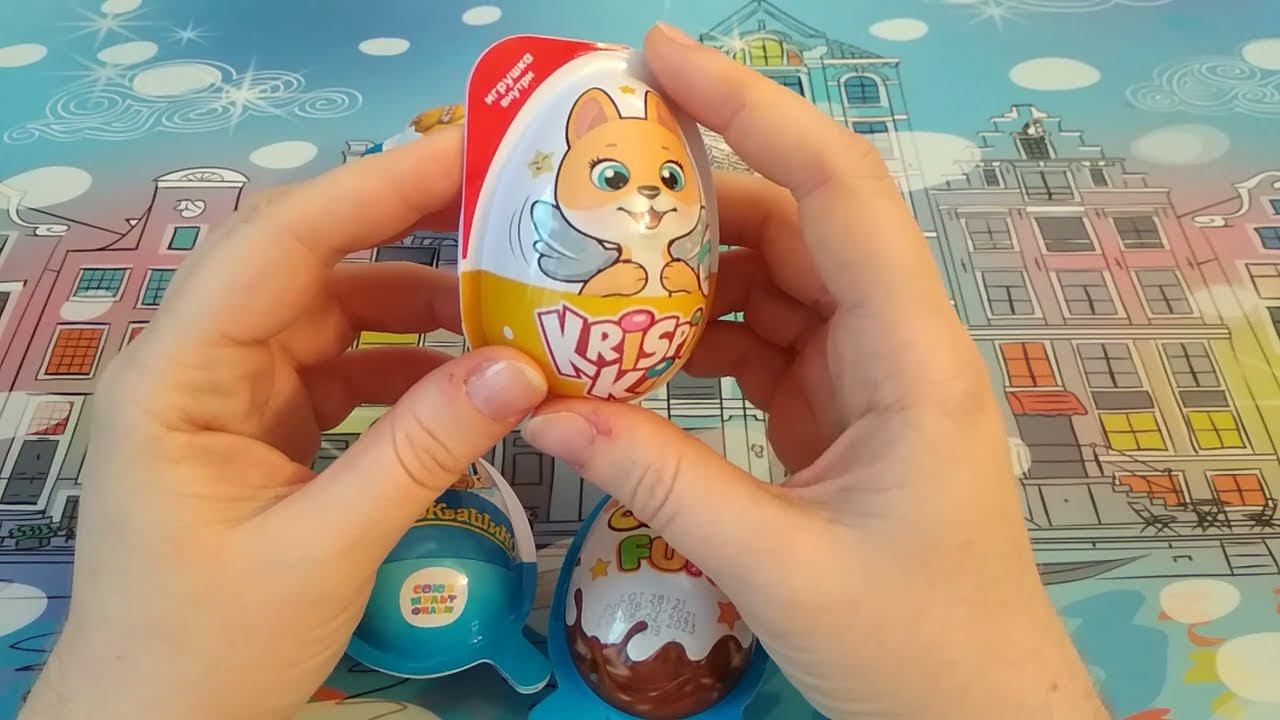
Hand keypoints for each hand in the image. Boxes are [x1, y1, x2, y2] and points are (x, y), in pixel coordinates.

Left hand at [21, 130, 547, 718]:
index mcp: (178, 376)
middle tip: (509, 209)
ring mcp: (234, 396)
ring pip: (334, 314)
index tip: (469, 152)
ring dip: (419, 306)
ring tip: (510, 301)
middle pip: (308, 263)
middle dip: (407, 230)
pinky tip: (472, 378)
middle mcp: (199, 365)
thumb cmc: (210, 649)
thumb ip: (421, 452)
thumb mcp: (324, 550)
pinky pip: (346, 371)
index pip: (280, 245)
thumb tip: (524, 370)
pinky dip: (410, 368)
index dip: (376, 188)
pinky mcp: (267, 430)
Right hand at [521, 24, 1106, 719]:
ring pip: (776, 281)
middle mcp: (896, 343)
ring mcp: (869, 376)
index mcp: (910, 358)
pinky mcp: (841, 411)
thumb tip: (543, 411)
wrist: (980, 716)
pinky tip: (636, 344)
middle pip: (797, 225)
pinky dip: (701, 334)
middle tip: (591, 178)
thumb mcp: (776, 565)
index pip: (837, 193)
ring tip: (593, 265)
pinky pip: (765, 340)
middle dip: (697, 195)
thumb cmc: (912, 645)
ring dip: (691, 272)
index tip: (662, 58)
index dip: (754, 110)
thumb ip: (659, 481)